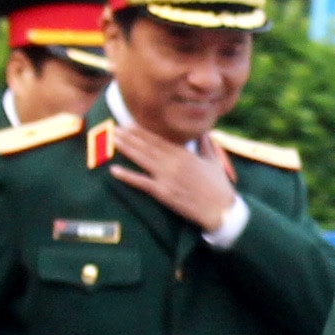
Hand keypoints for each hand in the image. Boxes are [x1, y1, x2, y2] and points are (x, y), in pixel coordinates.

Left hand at [97, 117, 233, 230]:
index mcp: (185, 154)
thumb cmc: (219, 186)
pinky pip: (142, 183)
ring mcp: (167, 178)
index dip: (143, 132)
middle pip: (147, 147)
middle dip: (130, 136)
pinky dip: (128, 176)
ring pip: (142, 160)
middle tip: (115, 127)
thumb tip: (204, 131)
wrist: (220, 210)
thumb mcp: (214, 161)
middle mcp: (173, 163)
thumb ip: (206, 144)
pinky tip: (114, 170)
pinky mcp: (164, 193)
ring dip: (127, 149)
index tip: (130, 124)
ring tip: (113, 139)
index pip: (159, 140)